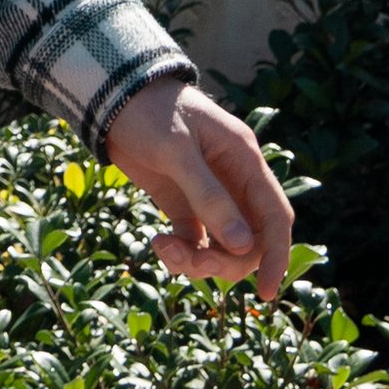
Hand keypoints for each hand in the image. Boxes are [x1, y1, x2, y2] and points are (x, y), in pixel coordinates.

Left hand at [104, 75, 293, 302]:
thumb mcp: (177, 151)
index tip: (266, 291)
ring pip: (221, 246)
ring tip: (163, 249)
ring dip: (198, 260)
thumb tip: (243, 246)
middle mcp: (232, 182)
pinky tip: (157, 244)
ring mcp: (207, 195)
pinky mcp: (181, 204)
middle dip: (225, 261)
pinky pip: (194, 242)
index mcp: (244, 162)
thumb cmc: (150, 113)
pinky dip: (180, 253)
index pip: (275, 217)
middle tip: (192, 261)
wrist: (112, 98)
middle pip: (250, 241)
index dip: (276, 255)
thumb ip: (208, 196)